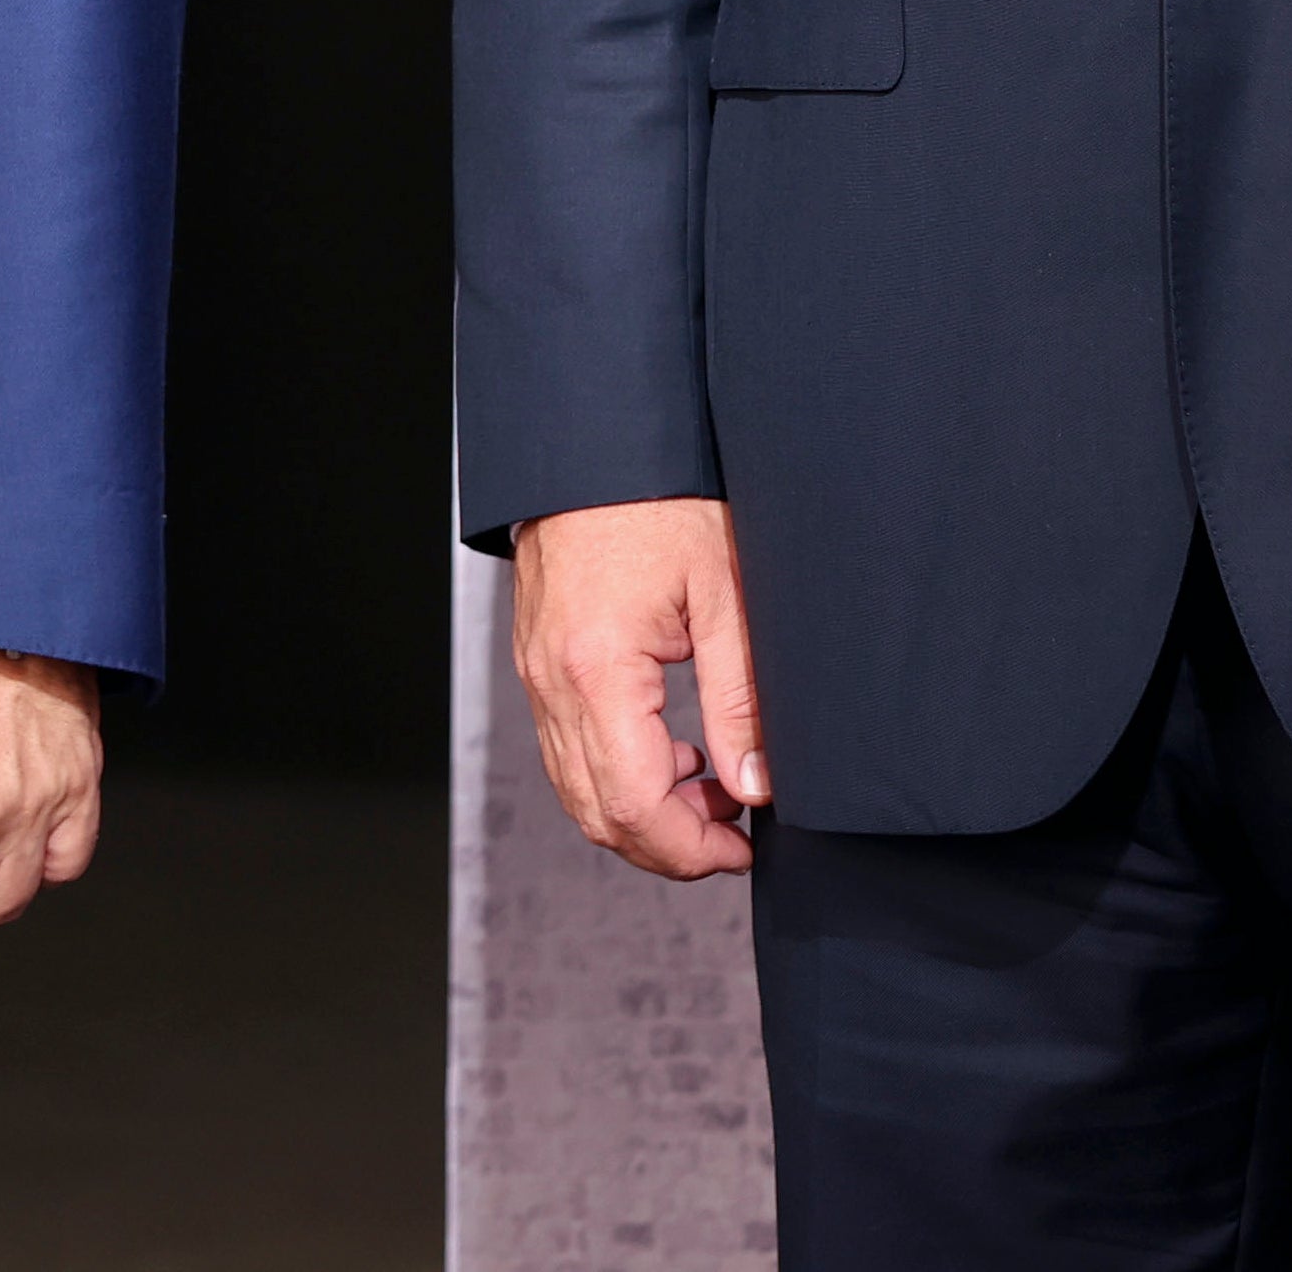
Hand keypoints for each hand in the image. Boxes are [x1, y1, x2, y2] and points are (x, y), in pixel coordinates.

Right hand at [509, 495, 765, 878]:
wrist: (597, 442)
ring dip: (642, 811)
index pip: (633, 805)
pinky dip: (616, 773)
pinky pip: (567, 748)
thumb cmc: (661, 500)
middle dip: (667, 845)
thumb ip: (740, 702)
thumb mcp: (725, 597)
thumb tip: (755, 788)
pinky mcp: (537, 662)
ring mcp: (536, 673)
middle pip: (596, 813)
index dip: (690, 850)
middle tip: (732, 833)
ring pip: (576, 789)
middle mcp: (552, 681)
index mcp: (597, 670)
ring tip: (712, 786)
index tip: (742, 848)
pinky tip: (672, 749)